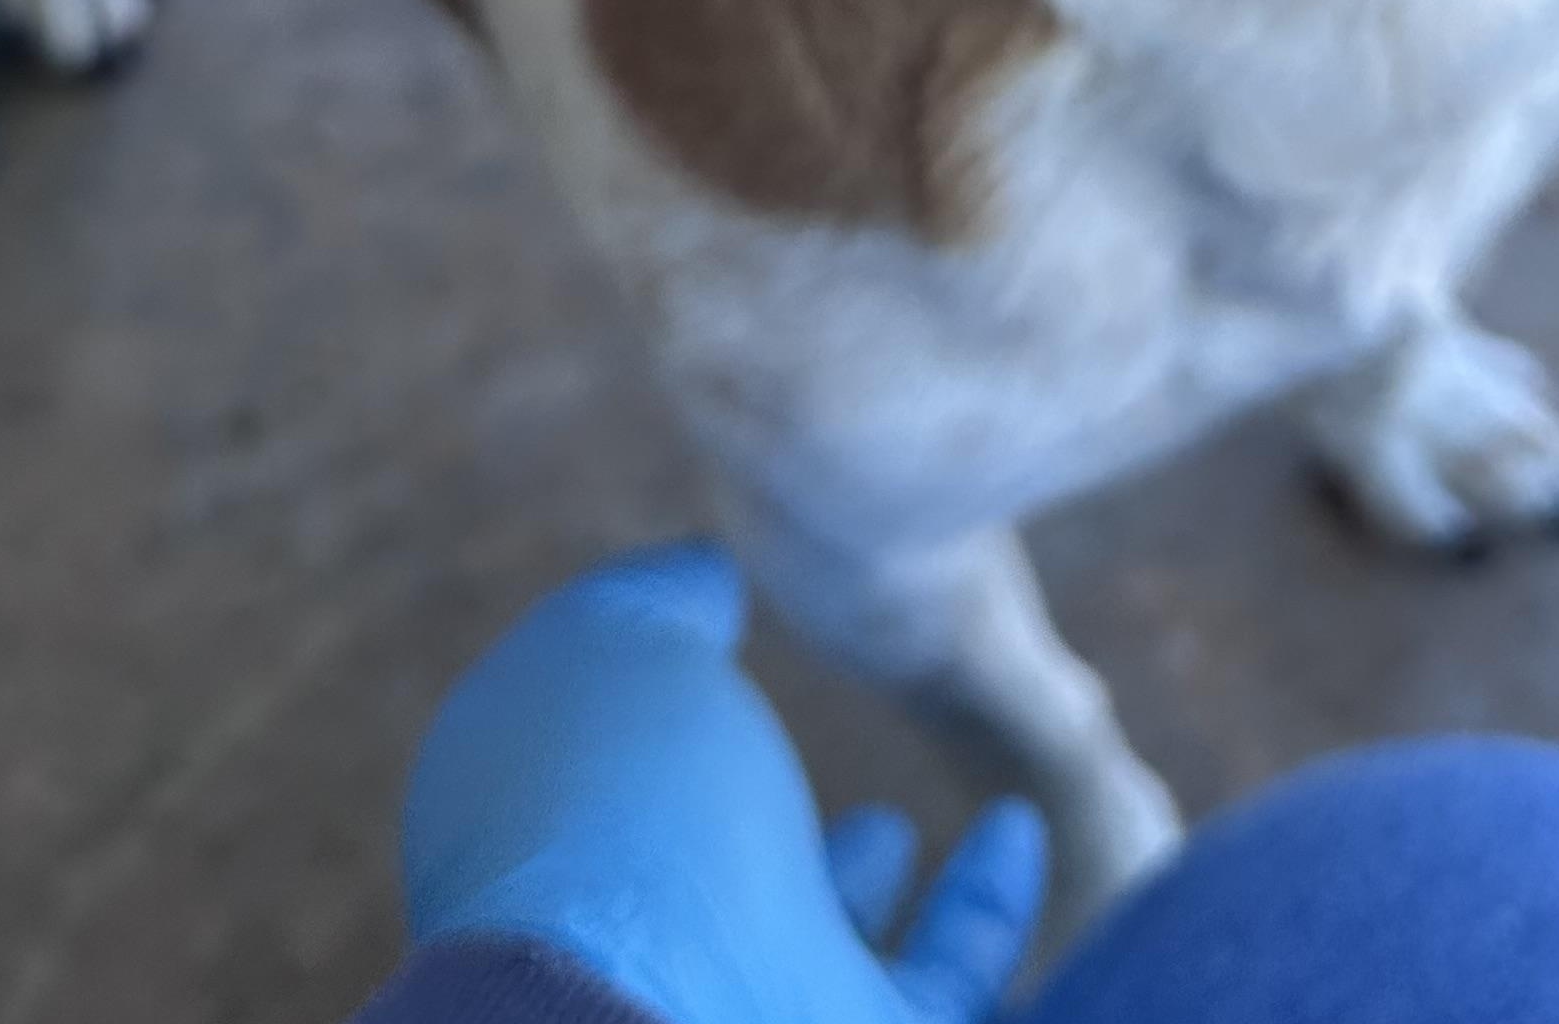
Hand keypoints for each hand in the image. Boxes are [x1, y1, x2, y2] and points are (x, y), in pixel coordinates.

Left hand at [399, 540, 1043, 1023]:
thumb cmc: (609, 828)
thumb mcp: (609, 652)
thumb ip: (655, 602)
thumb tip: (703, 578)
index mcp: (539, 872)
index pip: (583, 798)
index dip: (636, 721)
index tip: (707, 649)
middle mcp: (637, 958)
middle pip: (696, 896)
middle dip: (748, 838)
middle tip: (784, 764)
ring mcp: (747, 1019)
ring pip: (812, 963)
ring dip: (858, 898)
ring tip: (895, 820)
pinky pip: (942, 988)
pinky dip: (983, 910)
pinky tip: (1019, 827)